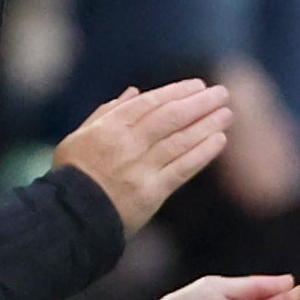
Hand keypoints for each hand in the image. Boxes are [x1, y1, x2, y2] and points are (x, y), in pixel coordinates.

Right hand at [52, 78, 233, 234]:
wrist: (72, 214)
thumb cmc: (74, 172)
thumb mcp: (80, 136)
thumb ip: (106, 113)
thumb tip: (134, 92)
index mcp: (109, 128)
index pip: (149, 104)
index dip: (175, 92)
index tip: (197, 85)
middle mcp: (128, 145)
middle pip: (170, 118)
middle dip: (198, 103)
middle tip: (221, 93)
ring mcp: (142, 168)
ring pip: (180, 141)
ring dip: (206, 125)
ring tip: (226, 114)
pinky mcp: (153, 191)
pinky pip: (182, 169)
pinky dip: (202, 153)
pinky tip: (219, 140)